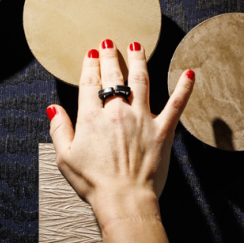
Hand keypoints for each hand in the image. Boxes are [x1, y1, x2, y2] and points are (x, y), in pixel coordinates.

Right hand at [47, 39, 193, 242]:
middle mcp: (117, 112)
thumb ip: (60, 129)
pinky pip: (177, 104)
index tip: (91, 53)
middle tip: (110, 43)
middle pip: (114, 75)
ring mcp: (142, 119)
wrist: (123, 199)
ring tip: (137, 45)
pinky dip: (184, 87)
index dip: (90, 64)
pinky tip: (190, 72)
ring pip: (141, 81)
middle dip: (111, 56)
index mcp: (91, 117)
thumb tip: (54, 108)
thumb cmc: (93, 182)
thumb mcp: (65, 157)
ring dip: (139, 60)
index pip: (90, 82)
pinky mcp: (163, 130)